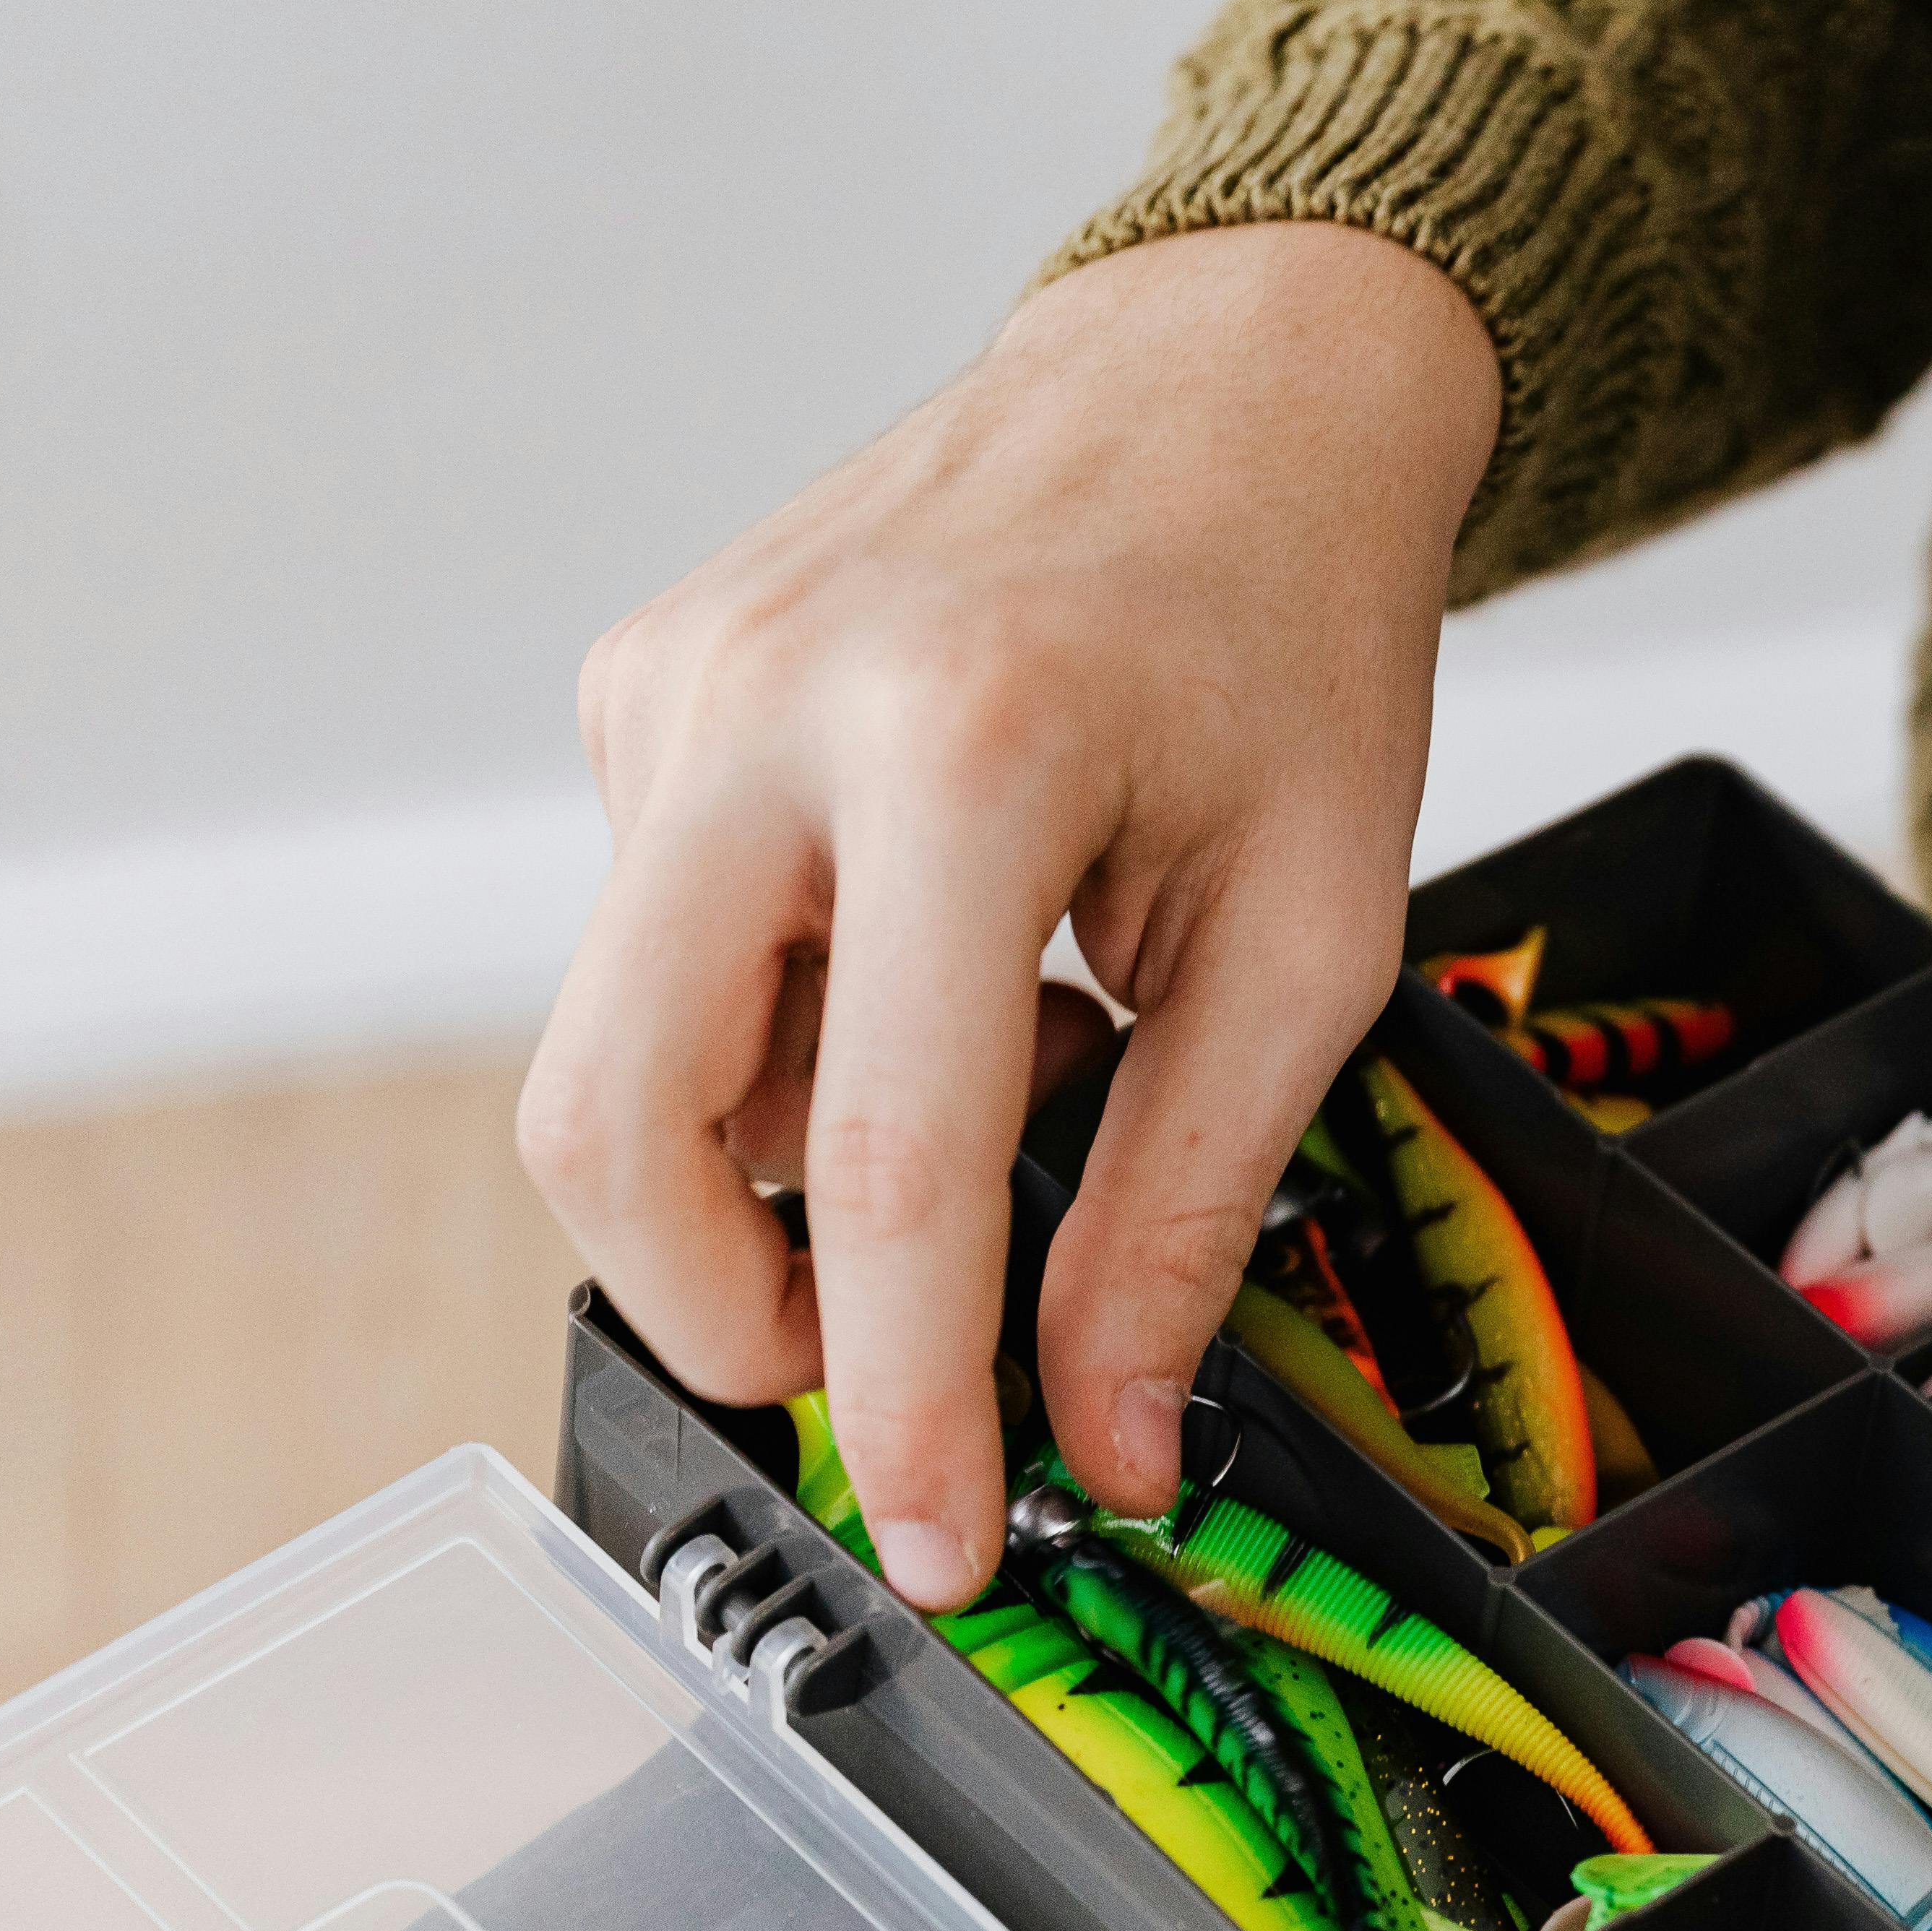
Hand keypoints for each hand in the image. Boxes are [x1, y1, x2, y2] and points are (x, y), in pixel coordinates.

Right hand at [518, 221, 1499, 1606]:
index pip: (884, 1165)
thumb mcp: (1312, 936)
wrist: (1229, 383)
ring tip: (1007, 1055)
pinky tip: (945, 948)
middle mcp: (762, 703)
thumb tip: (1111, 1444)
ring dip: (792, 1150)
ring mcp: (671, 685)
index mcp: (964, 749)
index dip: (901, 1400)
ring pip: (625, 1057)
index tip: (942, 1547)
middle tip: (889, 1370)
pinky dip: (795, 1026)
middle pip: (619, 1127)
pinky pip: (662, 950)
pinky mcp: (639, 686)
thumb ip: (1188, 1202)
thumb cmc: (1295, 636)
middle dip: (734, 1313)